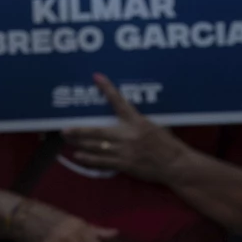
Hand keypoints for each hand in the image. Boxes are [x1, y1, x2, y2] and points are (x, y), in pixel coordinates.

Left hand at [63, 73, 187, 182]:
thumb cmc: (165, 143)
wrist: (176, 165)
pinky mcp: (125, 164)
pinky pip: (103, 162)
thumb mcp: (152, 125)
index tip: (97, 77)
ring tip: (67, 140)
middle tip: (64, 129)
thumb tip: (120, 111)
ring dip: (80, 144)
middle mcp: (128, 135)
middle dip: (79, 131)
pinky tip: (78, 156)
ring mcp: (125, 151)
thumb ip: (135, 120)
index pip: (120, 101)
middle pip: (97, 131)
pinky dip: (89, 159)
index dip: (108, 89)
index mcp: (136, 121)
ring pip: (96, 146)